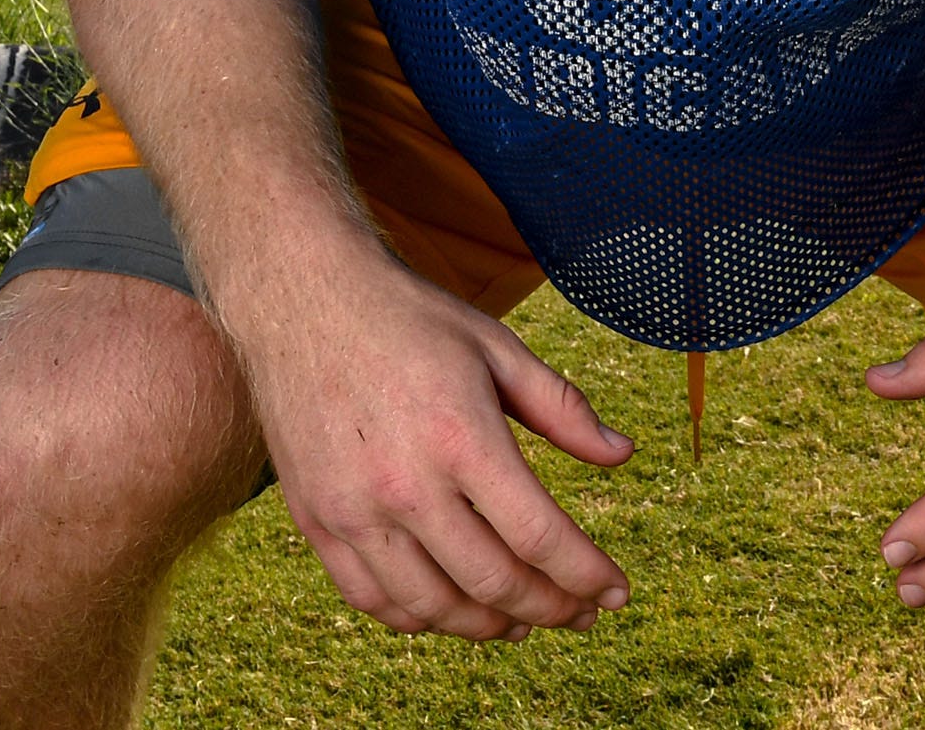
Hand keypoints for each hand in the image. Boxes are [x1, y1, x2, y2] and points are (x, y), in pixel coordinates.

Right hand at [231, 241, 635, 641]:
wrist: (302, 298)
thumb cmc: (410, 318)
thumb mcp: (496, 346)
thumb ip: (561, 407)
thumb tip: (621, 455)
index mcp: (460, 435)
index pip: (539, 536)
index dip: (586, 575)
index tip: (616, 593)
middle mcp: (404, 484)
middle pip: (492, 581)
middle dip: (550, 608)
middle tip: (579, 614)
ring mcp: (353, 509)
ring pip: (432, 607)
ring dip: (488, 625)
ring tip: (522, 619)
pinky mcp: (316, 520)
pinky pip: (372, 599)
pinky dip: (419, 618)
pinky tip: (451, 607)